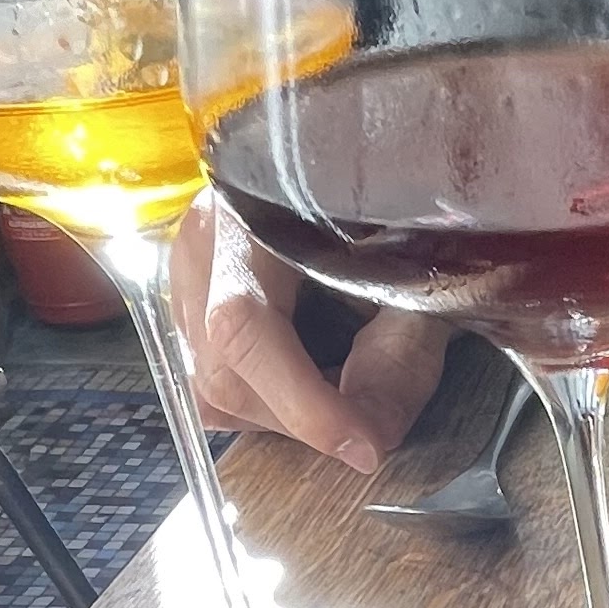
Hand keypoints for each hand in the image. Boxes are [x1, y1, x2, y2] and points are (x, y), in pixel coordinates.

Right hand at [168, 198, 448, 474]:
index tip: (363, 446)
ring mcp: (187, 265)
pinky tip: (308, 372)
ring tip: (338, 389)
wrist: (376, 161)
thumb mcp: (421, 274)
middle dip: (296, 415)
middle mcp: (202, 237)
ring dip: (277, 410)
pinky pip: (209, 369)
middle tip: (364, 421)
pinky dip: (262, 393)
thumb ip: (400, 354)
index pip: (244, 325)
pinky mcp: (191, 291)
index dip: (301, 402)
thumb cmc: (400, 211)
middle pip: (220, 367)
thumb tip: (371, 440)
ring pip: (206, 380)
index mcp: (251, 210)